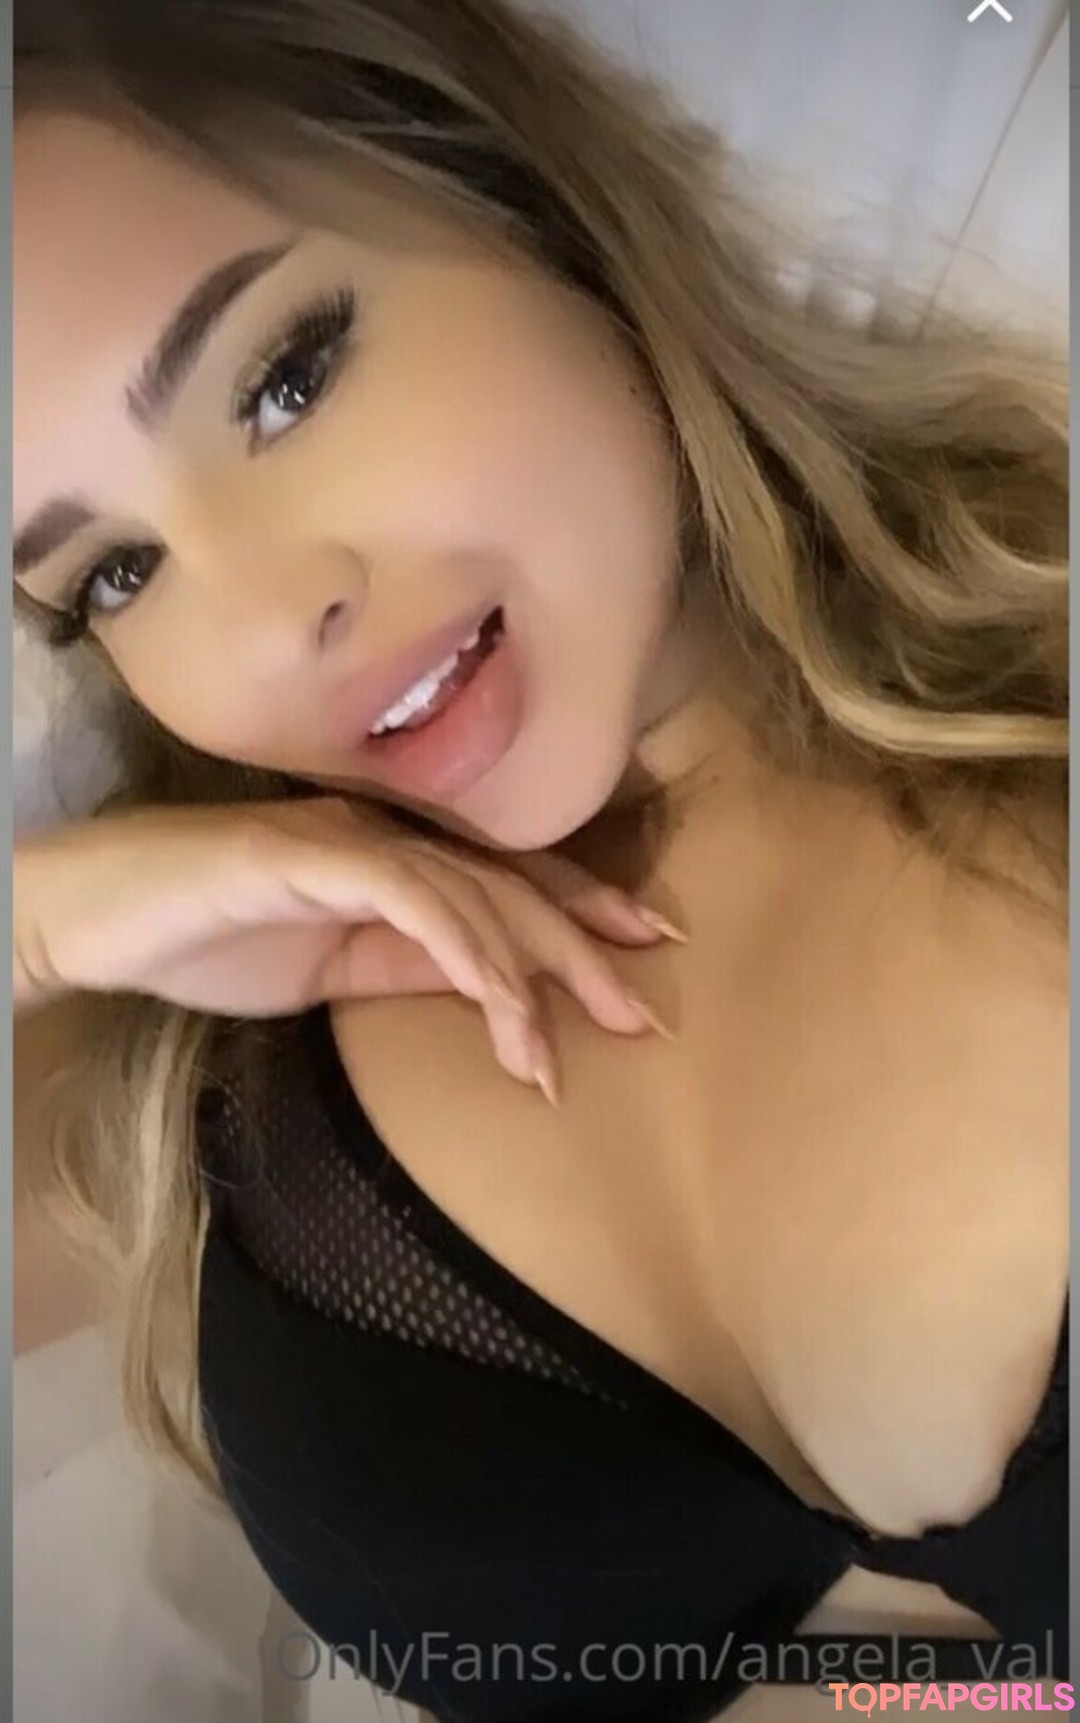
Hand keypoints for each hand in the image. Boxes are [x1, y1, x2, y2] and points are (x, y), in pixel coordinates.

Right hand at [14, 797, 684, 1102]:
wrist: (97, 916)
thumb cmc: (205, 937)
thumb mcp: (329, 971)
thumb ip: (404, 967)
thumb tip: (488, 993)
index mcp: (394, 859)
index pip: (502, 883)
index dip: (577, 911)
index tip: (641, 951)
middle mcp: (385, 835)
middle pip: (506, 887)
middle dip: (580, 949)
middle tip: (640, 1011)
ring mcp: (348, 838)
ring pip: (467, 896)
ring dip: (520, 978)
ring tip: (552, 1057)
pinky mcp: (308, 855)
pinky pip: (407, 896)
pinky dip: (460, 949)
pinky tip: (498, 1001)